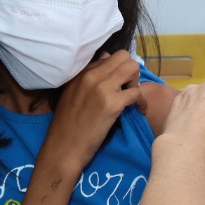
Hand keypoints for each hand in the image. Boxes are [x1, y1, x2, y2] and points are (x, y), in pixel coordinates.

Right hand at [45, 51, 145, 170]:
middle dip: (131, 71)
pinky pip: (137, 92)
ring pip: (132, 68)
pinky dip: (142, 101)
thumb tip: (104, 65)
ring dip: (137, 82)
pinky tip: (138, 110)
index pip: (108, 56)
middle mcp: (91, 75)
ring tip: (132, 98)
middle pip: (123, 57)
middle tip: (128, 88)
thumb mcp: (72, 94)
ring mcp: (102, 88)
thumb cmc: (67, 125)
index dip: (118, 69)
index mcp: (80, 73)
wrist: (63, 148)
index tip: (119, 82)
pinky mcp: (112, 104)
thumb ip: (86, 80)